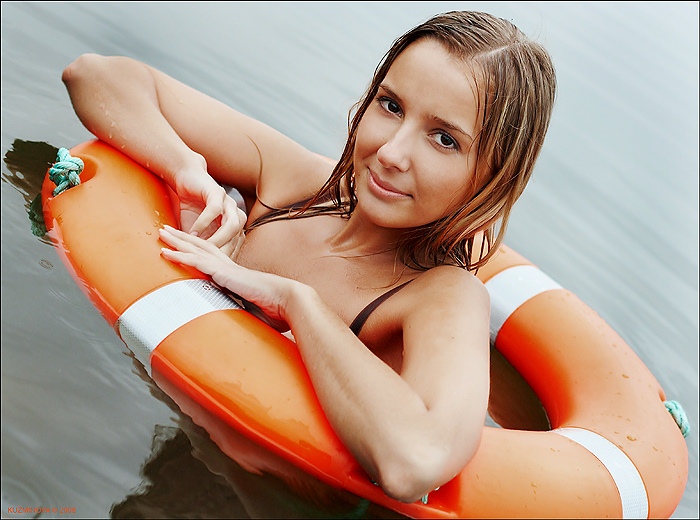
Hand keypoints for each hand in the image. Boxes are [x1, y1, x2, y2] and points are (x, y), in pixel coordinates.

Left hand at [159, 225, 290, 330]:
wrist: (287, 301)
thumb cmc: (275, 309)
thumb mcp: (251, 311)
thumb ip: (239, 313)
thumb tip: (233, 327)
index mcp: (235, 274)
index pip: (211, 257)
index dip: (197, 249)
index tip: (184, 244)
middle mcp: (229, 267)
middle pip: (201, 246)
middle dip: (183, 238)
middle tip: (166, 230)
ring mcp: (226, 268)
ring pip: (196, 249)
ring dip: (177, 241)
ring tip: (161, 232)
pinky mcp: (223, 273)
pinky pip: (196, 261)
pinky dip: (179, 255)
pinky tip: (166, 252)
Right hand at [173, 165, 246, 258]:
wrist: (187, 178)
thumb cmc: (192, 207)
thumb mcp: (196, 231)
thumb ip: (199, 246)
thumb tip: (196, 267)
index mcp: (233, 224)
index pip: (236, 245)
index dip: (227, 258)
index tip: (217, 270)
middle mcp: (234, 214)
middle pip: (238, 236)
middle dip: (225, 251)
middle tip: (213, 263)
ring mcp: (228, 202)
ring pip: (232, 224)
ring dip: (218, 238)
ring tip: (205, 247)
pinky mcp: (217, 192)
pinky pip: (215, 210)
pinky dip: (205, 222)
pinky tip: (194, 231)